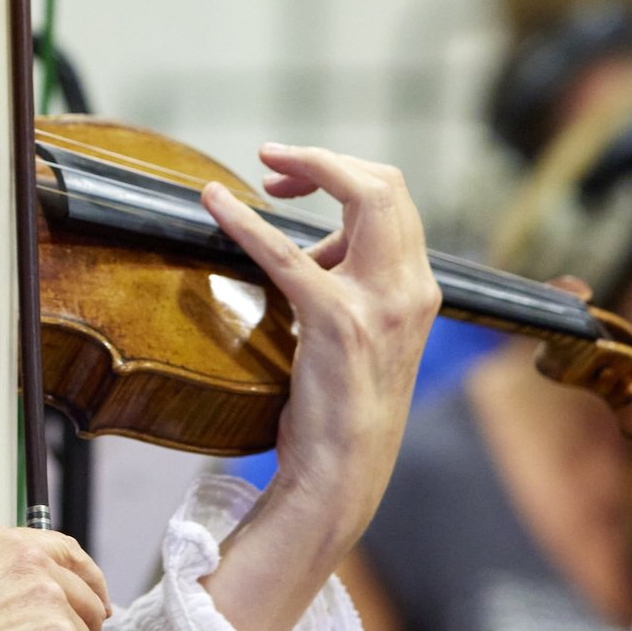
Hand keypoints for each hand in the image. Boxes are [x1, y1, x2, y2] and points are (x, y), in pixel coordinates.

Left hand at [205, 145, 438, 555]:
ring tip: (253, 178)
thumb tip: (320, 243)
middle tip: (272, 162)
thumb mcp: (361, 331)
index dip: (344, 172)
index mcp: (417, 288)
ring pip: (361, 199)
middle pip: (385, 185)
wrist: (343, 469)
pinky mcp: (337, 322)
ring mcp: (380, 304)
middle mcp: (410, 289)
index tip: (293, 177)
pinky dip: (247, 221)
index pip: (394, 199)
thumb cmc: (341, 404)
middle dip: (328, 161)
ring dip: (307, 171)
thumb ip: (352, 283)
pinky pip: (288, 253)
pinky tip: (215, 204)